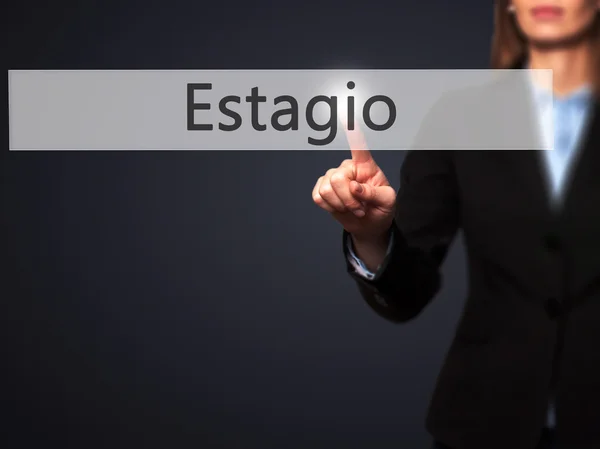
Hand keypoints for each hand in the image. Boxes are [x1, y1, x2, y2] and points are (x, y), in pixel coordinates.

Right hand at [312, 124, 395, 241]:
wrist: (369, 226)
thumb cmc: (381, 208)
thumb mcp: (387, 201)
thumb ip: (373, 193)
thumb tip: (354, 187)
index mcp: (366, 166)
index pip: (359, 147)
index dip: (352, 133)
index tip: (344, 114)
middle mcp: (348, 168)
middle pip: (337, 178)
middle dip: (348, 199)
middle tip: (360, 208)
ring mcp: (333, 177)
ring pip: (326, 189)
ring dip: (340, 205)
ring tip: (352, 208)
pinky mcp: (322, 189)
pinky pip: (318, 196)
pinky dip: (330, 207)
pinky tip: (339, 207)